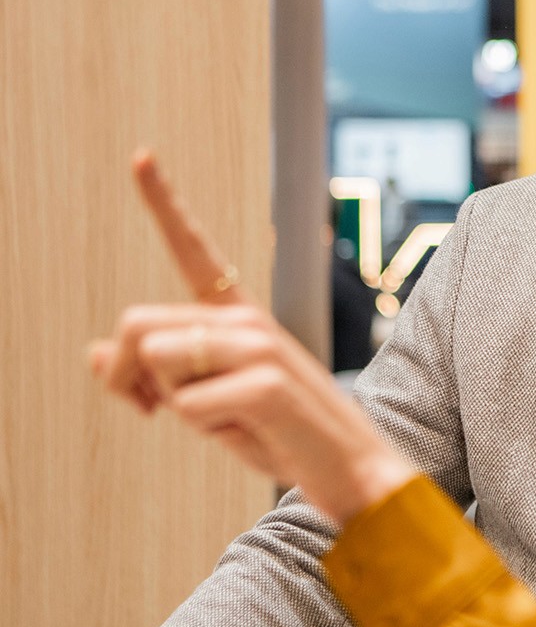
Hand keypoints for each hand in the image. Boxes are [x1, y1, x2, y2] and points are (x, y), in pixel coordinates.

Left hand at [89, 150, 415, 523]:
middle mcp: (247, 320)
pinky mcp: (264, 381)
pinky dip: (205, 428)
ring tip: (226, 419)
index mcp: (238, 318)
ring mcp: (260, 345)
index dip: (163, 201)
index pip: (194, 251)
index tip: (140, 155)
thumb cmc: (282, 437)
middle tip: (151, 412)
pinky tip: (250, 430)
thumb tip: (91, 353)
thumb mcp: (208, 403)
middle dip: (124, 375)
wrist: (352, 472)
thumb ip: (155, 373)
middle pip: (136, 323)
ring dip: (173, 405)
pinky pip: (185, 404)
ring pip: (155, 359)